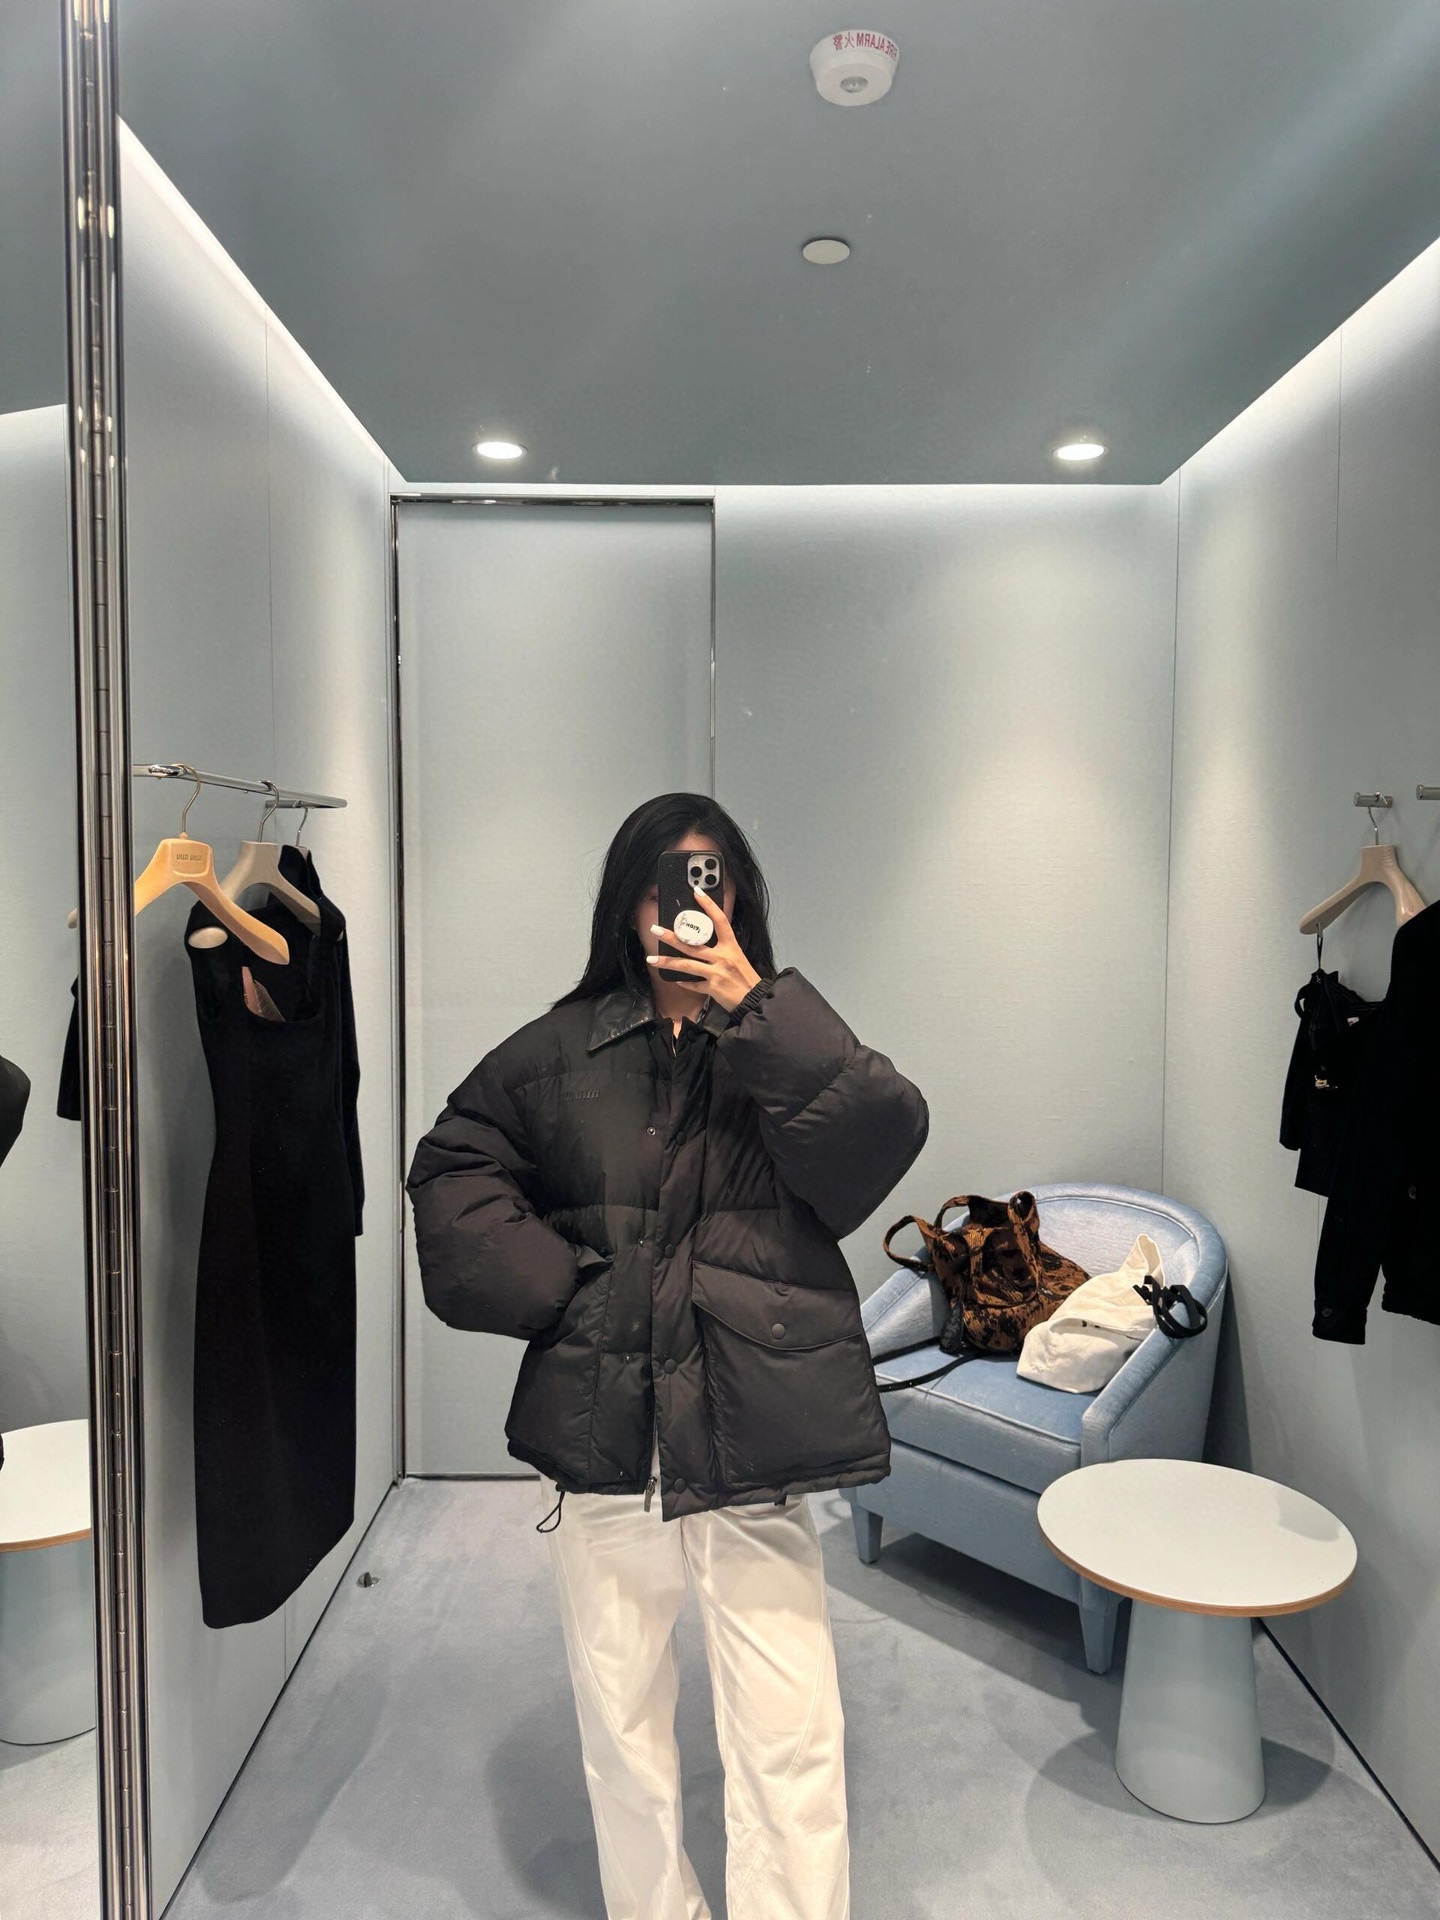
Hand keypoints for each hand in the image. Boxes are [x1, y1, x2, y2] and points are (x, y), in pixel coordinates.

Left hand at [647, 886, 762, 1012]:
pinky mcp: (713, 988)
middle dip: (671, 937)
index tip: (697, 892)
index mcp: (732, 946)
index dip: (709, 905)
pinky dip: (684, 982)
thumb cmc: (747, 978)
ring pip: (687, 965)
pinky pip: (693, 984)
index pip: (720, 920)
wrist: (755, 1000)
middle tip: (655, 929)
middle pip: (693, 944)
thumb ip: (722, 949)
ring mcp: (717, 973)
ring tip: (651, 959)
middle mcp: (723, 957)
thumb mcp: (738, 957)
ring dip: (667, 962)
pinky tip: (675, 979)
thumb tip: (703, 941)